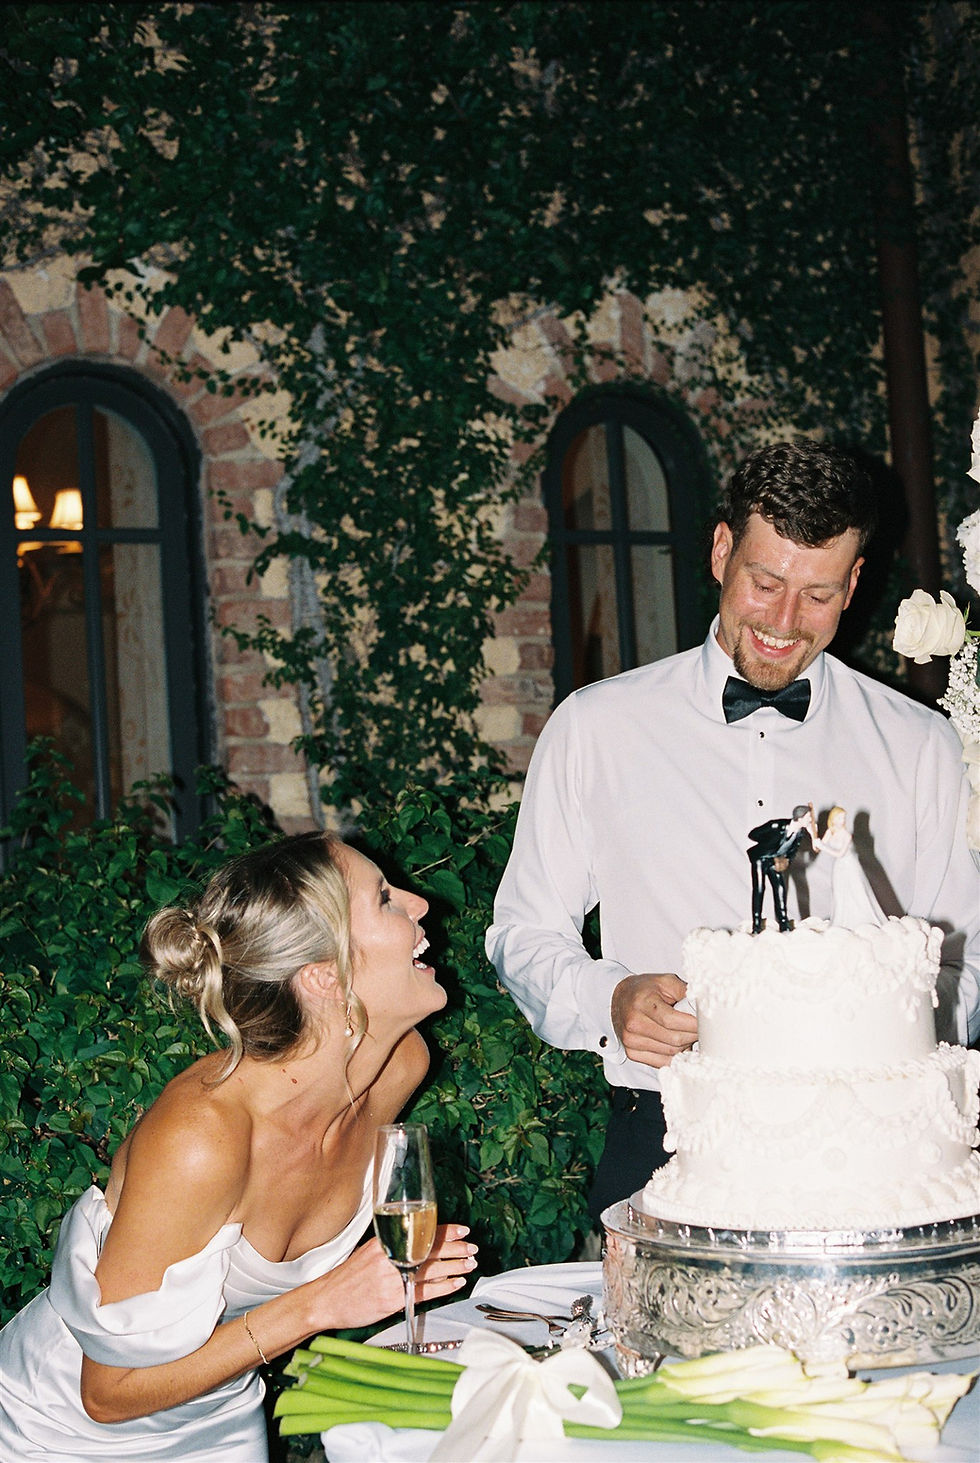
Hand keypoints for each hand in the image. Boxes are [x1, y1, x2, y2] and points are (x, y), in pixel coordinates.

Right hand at [311, 1225, 477, 1331]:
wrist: (326, 1300)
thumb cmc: (348, 1278)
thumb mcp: (369, 1252)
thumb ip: (393, 1247)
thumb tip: (419, 1244)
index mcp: (385, 1242)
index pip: (422, 1231)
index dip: (446, 1230)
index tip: (463, 1229)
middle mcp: (391, 1256)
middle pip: (431, 1248)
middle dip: (456, 1247)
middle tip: (472, 1247)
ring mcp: (393, 1278)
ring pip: (433, 1269)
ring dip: (455, 1265)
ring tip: (470, 1264)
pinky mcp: (394, 1298)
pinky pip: (426, 1291)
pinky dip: (444, 1286)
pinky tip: (457, 1282)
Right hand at [610, 972, 697, 1067]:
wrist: (620, 998)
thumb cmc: (646, 990)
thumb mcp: (666, 981)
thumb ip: (686, 991)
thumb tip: (706, 1006)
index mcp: (641, 1003)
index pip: (671, 1020)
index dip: (692, 1024)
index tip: (705, 1024)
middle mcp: (633, 1023)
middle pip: (673, 1039)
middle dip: (692, 1035)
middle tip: (701, 1029)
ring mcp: (631, 1041)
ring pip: (670, 1053)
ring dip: (685, 1046)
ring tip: (688, 1034)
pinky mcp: (632, 1053)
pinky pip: (662, 1062)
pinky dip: (675, 1056)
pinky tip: (678, 1044)